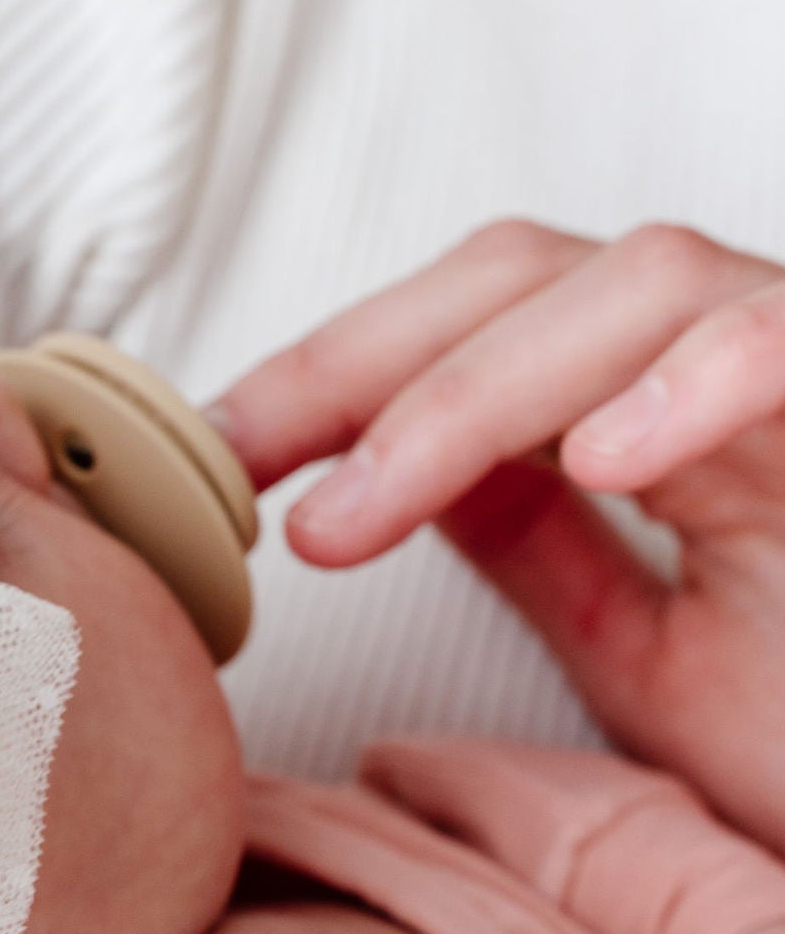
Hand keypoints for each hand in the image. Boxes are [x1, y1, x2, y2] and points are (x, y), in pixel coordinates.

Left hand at [214, 221, 784, 849]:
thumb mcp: (653, 661)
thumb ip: (544, 551)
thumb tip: (403, 480)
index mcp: (673, 407)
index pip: (479, 323)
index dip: (336, 370)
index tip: (203, 457)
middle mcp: (746, 365)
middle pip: (530, 272)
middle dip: (365, 356)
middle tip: (237, 467)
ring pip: (644, 282)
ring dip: (474, 390)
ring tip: (355, 514)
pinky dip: (700, 383)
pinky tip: (603, 458)